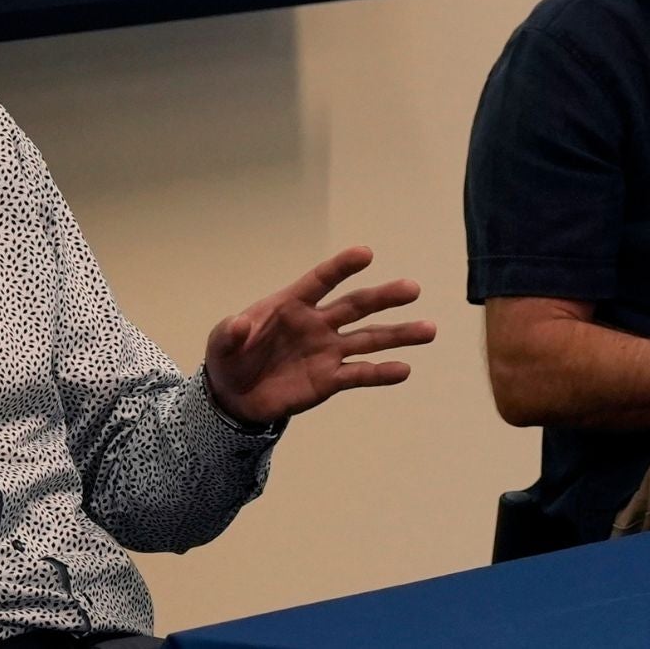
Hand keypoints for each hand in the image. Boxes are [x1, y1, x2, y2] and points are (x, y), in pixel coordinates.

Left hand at [202, 246, 435, 425]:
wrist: (236, 396)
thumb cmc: (231, 358)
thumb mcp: (221, 344)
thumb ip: (230, 333)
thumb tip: (240, 323)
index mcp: (291, 304)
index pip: (321, 280)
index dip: (342, 267)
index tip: (366, 253)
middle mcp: (317, 323)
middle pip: (356, 306)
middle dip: (384, 297)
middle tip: (412, 289)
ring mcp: (327, 351)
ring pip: (369, 339)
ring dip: (398, 335)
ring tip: (429, 330)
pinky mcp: (330, 379)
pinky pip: (360, 374)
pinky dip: (381, 373)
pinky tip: (404, 369)